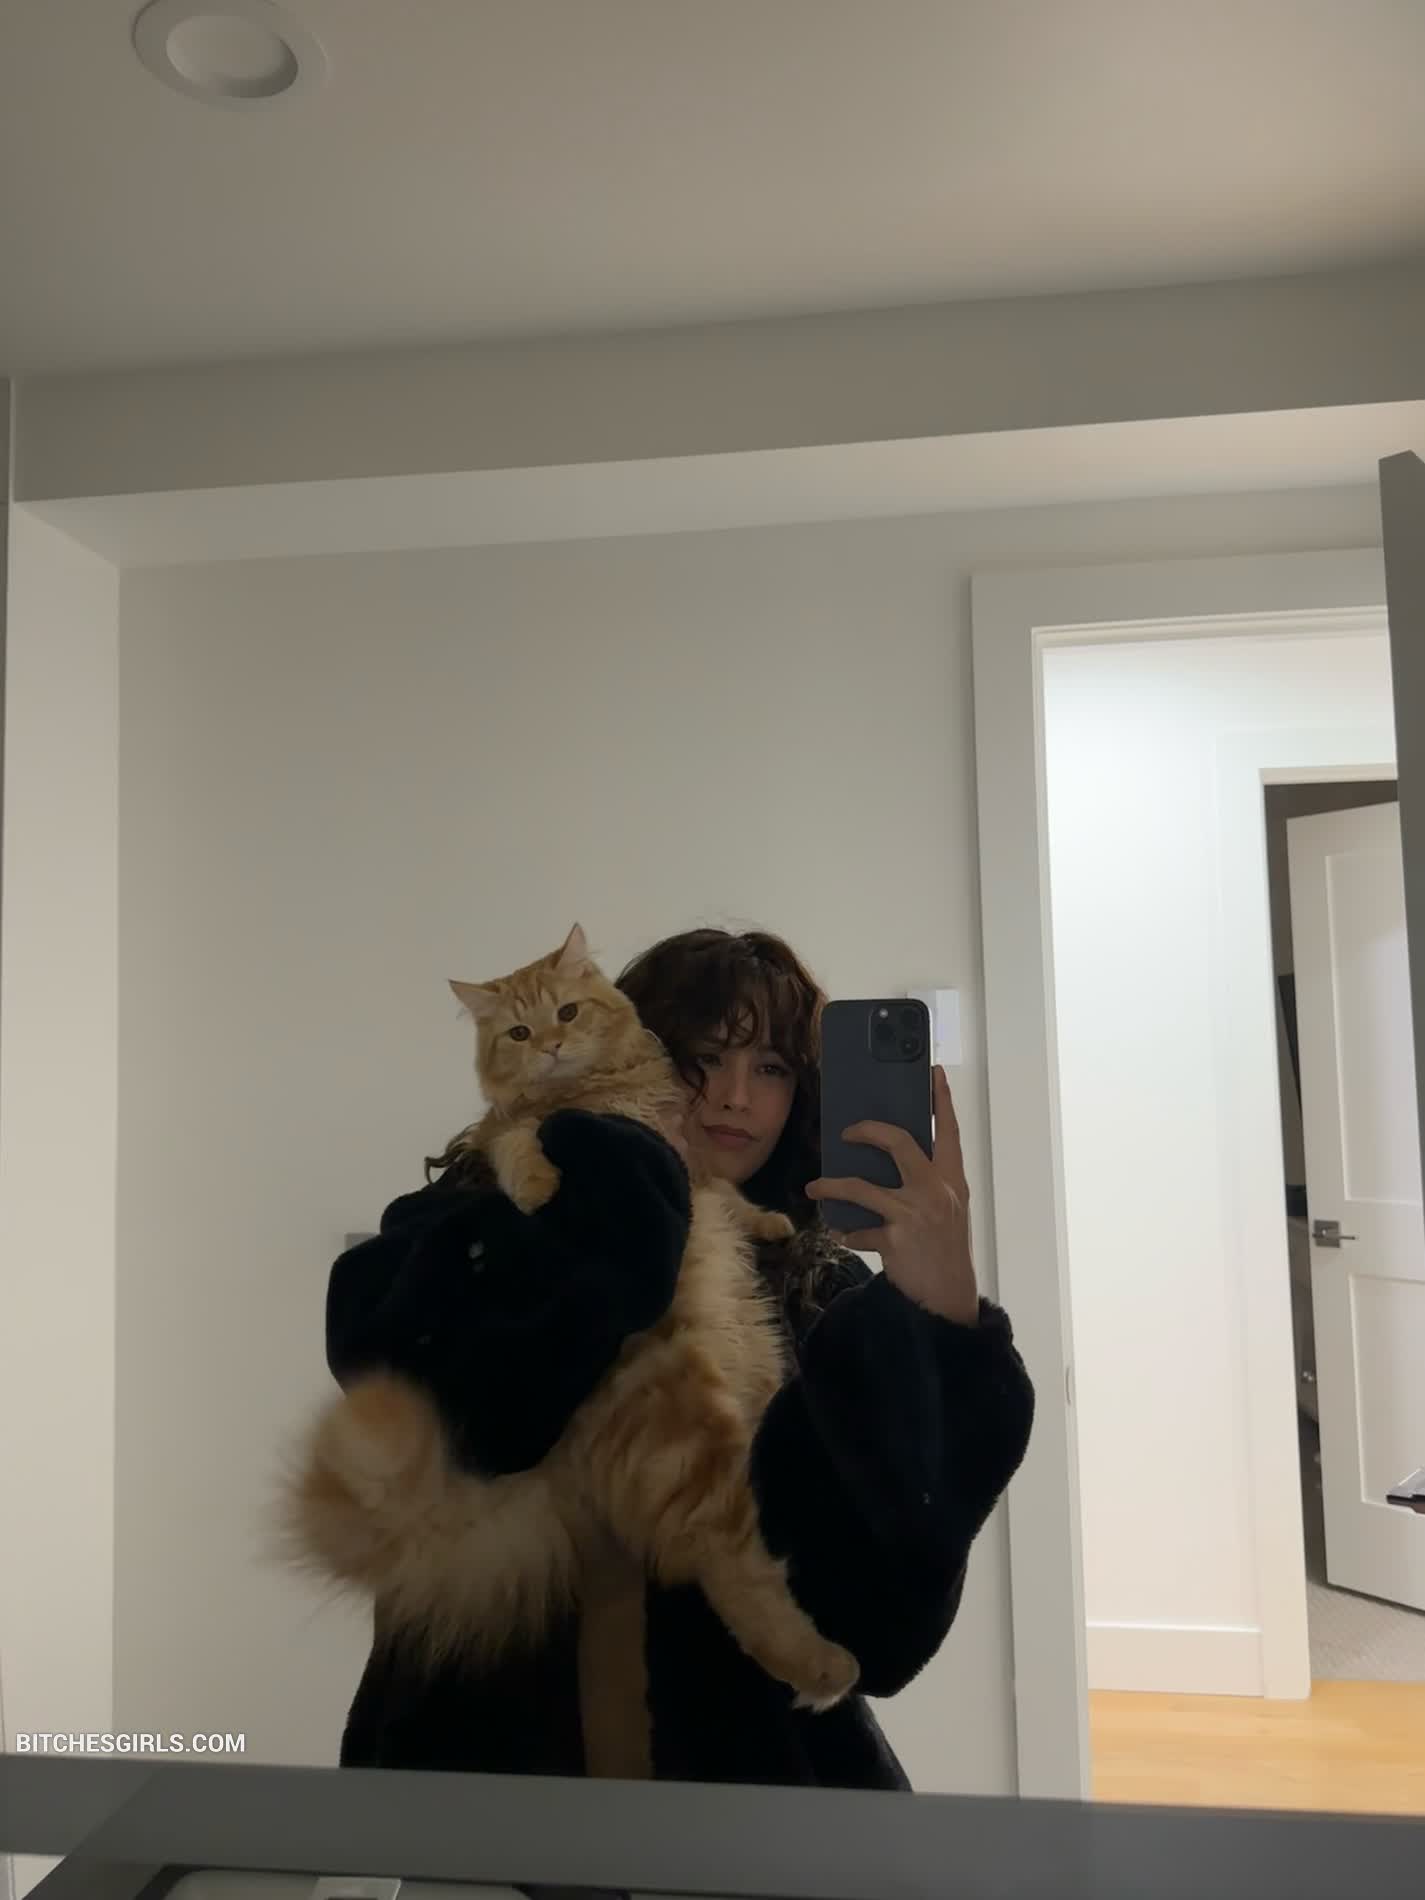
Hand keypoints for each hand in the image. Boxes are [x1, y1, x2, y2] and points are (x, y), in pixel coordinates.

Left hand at [806, 1066, 978, 1325]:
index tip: (934, 1072)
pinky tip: (841, 1233)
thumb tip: (893, 1158)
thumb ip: (928, 1182)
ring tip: (816, 1187)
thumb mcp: (948, 1209)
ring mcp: (915, 1214)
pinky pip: (859, 1229)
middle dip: (868, 1130)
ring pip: (862, 1186)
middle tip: (847, 1131)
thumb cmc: (946, 1248)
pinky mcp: (895, 1238)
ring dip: (832, 1186)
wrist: (948, 1297)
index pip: (949, 1131)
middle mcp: (936, 1190)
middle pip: (898, 1142)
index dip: (942, 1100)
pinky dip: (847, 1232)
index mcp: (953, 1180)